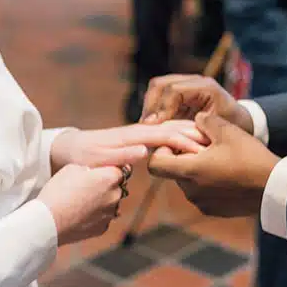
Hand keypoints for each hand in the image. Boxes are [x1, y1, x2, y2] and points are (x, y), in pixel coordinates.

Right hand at [38, 164, 126, 243]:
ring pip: (111, 203)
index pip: (120, 169)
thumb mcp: (71, 168)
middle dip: (107, 186)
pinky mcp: (103, 228)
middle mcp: (114, 196)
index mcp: (109, 178)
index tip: (100, 171)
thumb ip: (89, 168)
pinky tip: (81, 214)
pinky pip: (104, 218)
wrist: (47, 221)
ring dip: (102, 201)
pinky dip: (96, 215)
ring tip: (82, 201)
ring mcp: (109, 214)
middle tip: (88, 186)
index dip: (110, 169)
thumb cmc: (57, 192)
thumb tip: (93, 172)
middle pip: (118, 187)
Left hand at [51, 121, 207, 171]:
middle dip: (193, 133)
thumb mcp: (96, 158)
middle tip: (218, 141)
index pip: (163, 134)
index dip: (183, 140)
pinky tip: (191, 144)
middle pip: (171, 128)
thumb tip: (143, 151)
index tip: (203, 148)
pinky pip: (164, 137)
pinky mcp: (138, 141)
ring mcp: (138, 135)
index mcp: (130, 136)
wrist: (68, 147)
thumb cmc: (80, 155)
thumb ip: (120, 154)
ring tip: (212, 140)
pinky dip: (180, 137)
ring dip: (190, 133)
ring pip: (170, 130)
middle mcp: (137, 132)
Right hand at [140, 74, 253, 134]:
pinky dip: (153, 109)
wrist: (242, 120)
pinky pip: (159, 95)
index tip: (154, 126)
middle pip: (160, 84)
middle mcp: (193, 80)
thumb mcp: (217, 131)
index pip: (173, 90)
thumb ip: (196, 132)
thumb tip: (167, 140)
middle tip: (146, 127)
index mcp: (205, 86)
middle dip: (150, 105)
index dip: (162, 108)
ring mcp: (185, 83)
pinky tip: (152, 126)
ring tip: (147, 127)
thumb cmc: (233, 127)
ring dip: (149, 107)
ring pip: (156, 87)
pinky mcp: (179, 91)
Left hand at [148, 112, 278, 218]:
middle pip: (172, 171)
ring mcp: (201, 203)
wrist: (274, 188)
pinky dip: (206, 183)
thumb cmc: (250, 157)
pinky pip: (200, 193)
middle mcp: (190, 191)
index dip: (161, 150)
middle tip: (203, 146)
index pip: (155, 164)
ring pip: (186, 182)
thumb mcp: (227, 131)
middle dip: (182, 157)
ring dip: (195, 170)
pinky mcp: (213, 210)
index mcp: (190, 171)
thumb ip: (204, 121)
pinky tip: (226, 173)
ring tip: (218, 159)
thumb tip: (194, 119)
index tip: (178, 142)